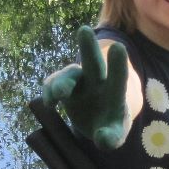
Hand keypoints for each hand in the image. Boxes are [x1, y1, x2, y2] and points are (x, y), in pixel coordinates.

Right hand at [42, 25, 129, 149]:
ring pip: (70, 75)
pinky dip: (49, 91)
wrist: (96, 124)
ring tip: (57, 97)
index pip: (118, 79)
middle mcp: (96, 82)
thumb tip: (102, 139)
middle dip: (89, 48)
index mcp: (114, 92)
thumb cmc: (110, 128)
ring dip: (62, 82)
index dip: (118, 66)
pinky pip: (53, 85)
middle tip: (84, 30)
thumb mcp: (114, 136)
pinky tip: (50, 104)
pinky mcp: (63, 89)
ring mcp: (78, 84)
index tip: (119, 47)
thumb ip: (112, 138)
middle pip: (92, 62)